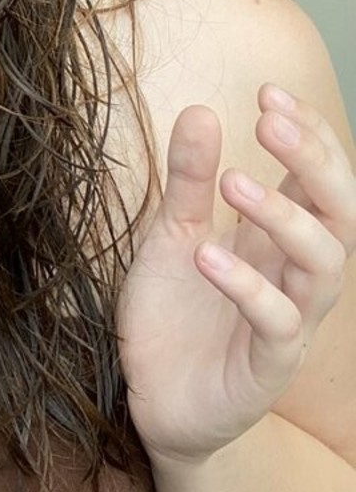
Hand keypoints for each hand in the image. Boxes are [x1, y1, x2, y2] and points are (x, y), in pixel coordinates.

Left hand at [117, 86, 355, 465]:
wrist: (154, 399)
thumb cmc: (173, 314)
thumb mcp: (171, 235)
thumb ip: (189, 179)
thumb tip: (201, 111)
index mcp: (278, 239)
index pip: (319, 177)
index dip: (308, 134)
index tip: (269, 92)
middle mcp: (295, 275)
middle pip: (340, 211)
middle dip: (314, 161)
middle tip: (270, 121)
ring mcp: (290, 321)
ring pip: (324, 264)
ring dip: (283, 217)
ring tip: (234, 182)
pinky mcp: (268, 367)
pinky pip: (279, 324)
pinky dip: (248, 286)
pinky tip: (208, 256)